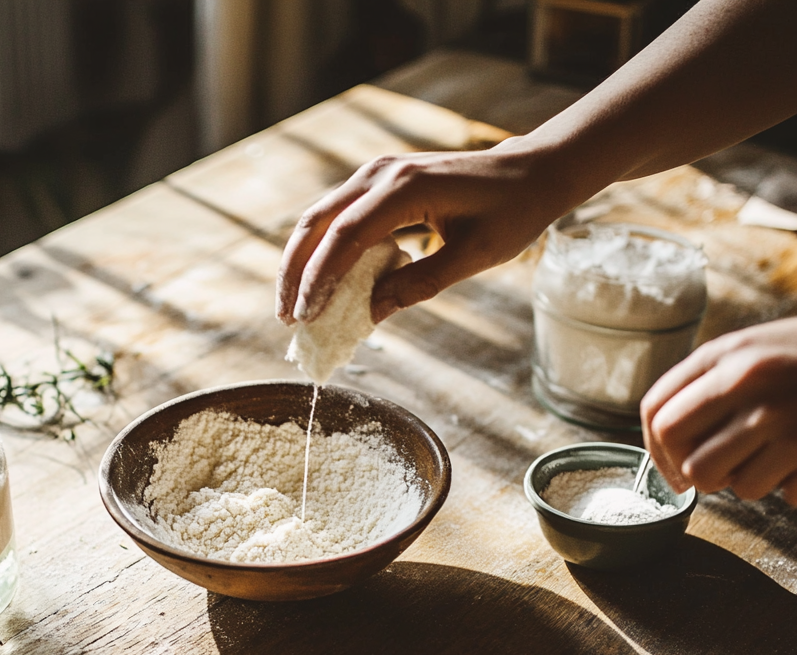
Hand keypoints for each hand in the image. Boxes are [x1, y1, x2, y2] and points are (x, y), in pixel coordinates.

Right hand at [275, 139, 569, 326]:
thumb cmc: (511, 212)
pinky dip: (321, 252)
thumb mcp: (471, 257)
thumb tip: (368, 316)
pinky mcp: (378, 184)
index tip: (307, 317)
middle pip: (316, 223)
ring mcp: (376, 175)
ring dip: (301, 263)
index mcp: (405, 188)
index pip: (344, 236)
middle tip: (286, 319)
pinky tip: (317, 285)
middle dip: (295, 273)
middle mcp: (381, 174)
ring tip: (292, 307)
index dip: (319, 279)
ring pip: (319, 219)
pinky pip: (337, 219)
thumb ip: (418, 285)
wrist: (531, 172)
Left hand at [641, 317, 796, 502]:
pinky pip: (778, 494)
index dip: (655, 448)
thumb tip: (662, 432)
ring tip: (772, 458)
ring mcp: (782, 418)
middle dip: (691, 475)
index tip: (668, 465)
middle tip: (711, 476)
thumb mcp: (758, 347)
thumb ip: (709, 381)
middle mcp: (747, 383)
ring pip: (726, 483)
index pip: (656, 411)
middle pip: (681, 456)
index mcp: (726, 354)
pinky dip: (789, 487)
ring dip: (744, 482)